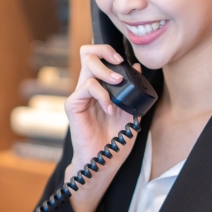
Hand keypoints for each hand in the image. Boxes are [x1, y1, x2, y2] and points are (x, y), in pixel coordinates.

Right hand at [63, 44, 141, 211]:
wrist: (104, 160)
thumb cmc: (115, 139)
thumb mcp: (131, 112)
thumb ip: (132, 91)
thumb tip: (138, 67)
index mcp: (101, 86)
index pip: (98, 56)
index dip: (109, 51)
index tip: (124, 61)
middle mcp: (88, 87)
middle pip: (88, 52)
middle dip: (105, 51)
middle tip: (119, 63)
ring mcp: (80, 95)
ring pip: (87, 64)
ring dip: (106, 71)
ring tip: (117, 83)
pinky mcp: (73, 105)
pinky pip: (86, 87)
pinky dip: (102, 94)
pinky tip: (110, 108)